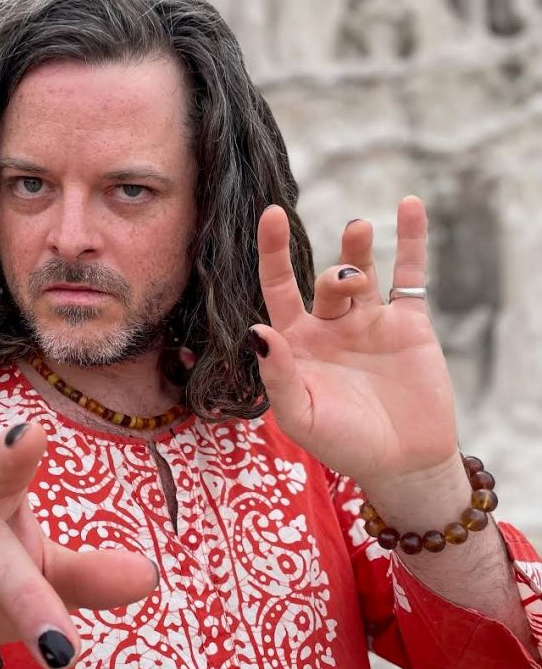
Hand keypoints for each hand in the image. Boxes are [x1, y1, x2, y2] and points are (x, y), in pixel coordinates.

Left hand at [249, 195, 458, 489]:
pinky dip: (411, 239)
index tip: (272, 215)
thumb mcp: (302, 417)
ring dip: (357, 248)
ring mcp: (370, 322)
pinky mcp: (409, 323)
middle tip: (344, 285)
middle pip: (324, 282)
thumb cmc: (344, 444)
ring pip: (361, 272)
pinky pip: (410, 274)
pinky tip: (410, 205)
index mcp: (297, 343)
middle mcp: (330, 326)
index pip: (278, 287)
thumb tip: (257, 332)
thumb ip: (278, 376)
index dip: (272, 252)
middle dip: (332, 274)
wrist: (403, 463)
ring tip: (358, 230)